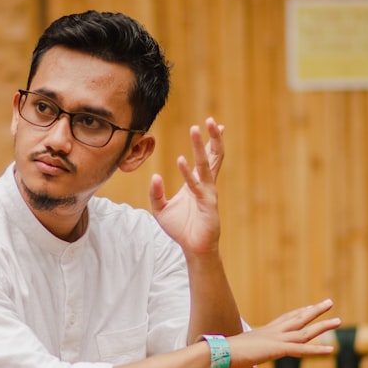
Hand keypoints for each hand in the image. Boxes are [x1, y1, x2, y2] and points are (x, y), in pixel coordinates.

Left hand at [149, 117, 225, 253]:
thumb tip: (155, 176)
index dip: (209, 142)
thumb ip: (156, 193)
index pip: (206, 158)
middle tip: (211, 119)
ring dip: (201, 146)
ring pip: (206, 165)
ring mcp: (208, 193)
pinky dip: (187, 173)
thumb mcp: (161, 209)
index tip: (212, 125)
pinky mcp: (207, 204)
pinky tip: (180, 160)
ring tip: (197, 130)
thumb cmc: (180, 229)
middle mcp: (205, 184)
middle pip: (212, 156)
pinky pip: (196, 185)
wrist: (192, 248)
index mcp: (197, 183)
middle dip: (212, 137)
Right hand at [217, 299, 340, 367]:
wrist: (215, 356)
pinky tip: (331, 349)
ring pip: (304, 331)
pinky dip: (316, 350)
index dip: (298, 314)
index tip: (309, 308)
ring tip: (338, 319)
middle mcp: (271, 333)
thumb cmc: (226, 361)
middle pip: (297, 320)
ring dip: (322, 325)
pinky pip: (301, 350)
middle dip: (314, 312)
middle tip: (328, 303)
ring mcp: (274, 339)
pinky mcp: (275, 349)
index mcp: (263, 335)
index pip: (285, 321)